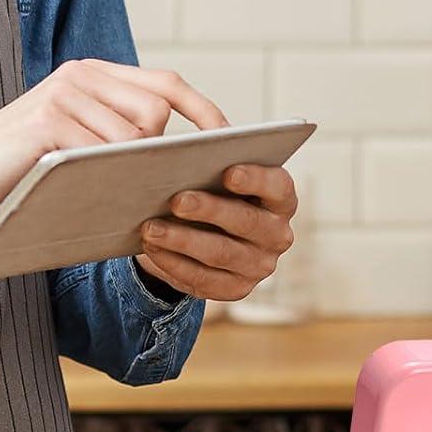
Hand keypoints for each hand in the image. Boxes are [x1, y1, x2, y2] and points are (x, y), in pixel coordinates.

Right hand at [0, 60, 228, 216]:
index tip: (231, 140)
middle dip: (158, 152)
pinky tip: (91, 190)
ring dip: (129, 170)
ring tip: (109, 189)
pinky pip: (100, 149)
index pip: (166, 84)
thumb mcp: (80, 143)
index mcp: (94, 74)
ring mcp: (63, 93)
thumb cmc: (29, 168)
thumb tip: (184, 158)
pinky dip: (103, 174)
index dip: (203, 111)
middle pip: (156, 111)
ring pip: (133, 135)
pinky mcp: (47, 120)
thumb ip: (121, 135)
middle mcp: (81, 74)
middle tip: (145, 180)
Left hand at [136, 163, 297, 301]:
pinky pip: (203, 279)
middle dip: (209, 210)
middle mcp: (277, 235)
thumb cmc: (212, 191)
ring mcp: (258, 266)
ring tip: (150, 228)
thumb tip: (199, 143)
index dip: (256, 179)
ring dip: (182, 240)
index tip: (228, 172)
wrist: (203, 234)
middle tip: (176, 200)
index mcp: (281, 199)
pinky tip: (152, 248)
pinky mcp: (235, 288)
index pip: (278, 187)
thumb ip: (214, 152)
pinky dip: (174, 263)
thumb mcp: (216, 171)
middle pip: (247, 221)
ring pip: (220, 253)